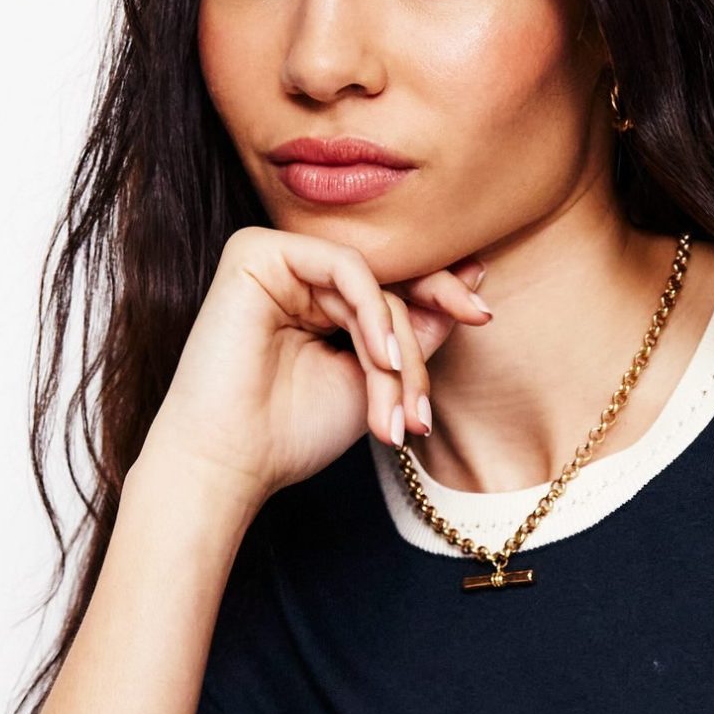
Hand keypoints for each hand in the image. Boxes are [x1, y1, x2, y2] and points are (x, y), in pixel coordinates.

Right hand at [135, 224, 490, 508]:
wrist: (230, 462)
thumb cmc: (291, 433)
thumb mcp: (376, 382)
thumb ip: (416, 334)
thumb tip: (472, 280)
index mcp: (320, 300)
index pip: (392, 285)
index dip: (441, 295)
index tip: (483, 315)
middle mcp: (298, 274)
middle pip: (388, 285)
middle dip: (416, 350)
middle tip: (423, 411)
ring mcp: (277, 259)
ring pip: (373, 284)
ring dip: (394, 352)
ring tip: (394, 414)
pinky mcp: (256, 251)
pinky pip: (344, 265)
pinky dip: (372, 312)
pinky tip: (379, 359)